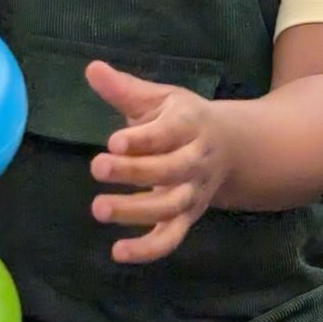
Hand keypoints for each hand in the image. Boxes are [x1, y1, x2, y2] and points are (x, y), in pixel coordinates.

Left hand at [85, 61, 231, 261]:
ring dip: (136, 210)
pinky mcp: (187, 218)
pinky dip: (148, 250)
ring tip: (99, 208)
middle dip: (135, 172)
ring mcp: (193, 193)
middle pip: (171, 170)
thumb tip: (92, 69)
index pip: (169, 133)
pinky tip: (118, 252)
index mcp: (190, 125)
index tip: (114, 142)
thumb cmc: (184, 120)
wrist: (231, 148)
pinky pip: (172, 238)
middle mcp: (196, 161)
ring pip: (170, 207)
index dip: (143, 139)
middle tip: (98, 167)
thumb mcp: (161, 99)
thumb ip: (125, 89)